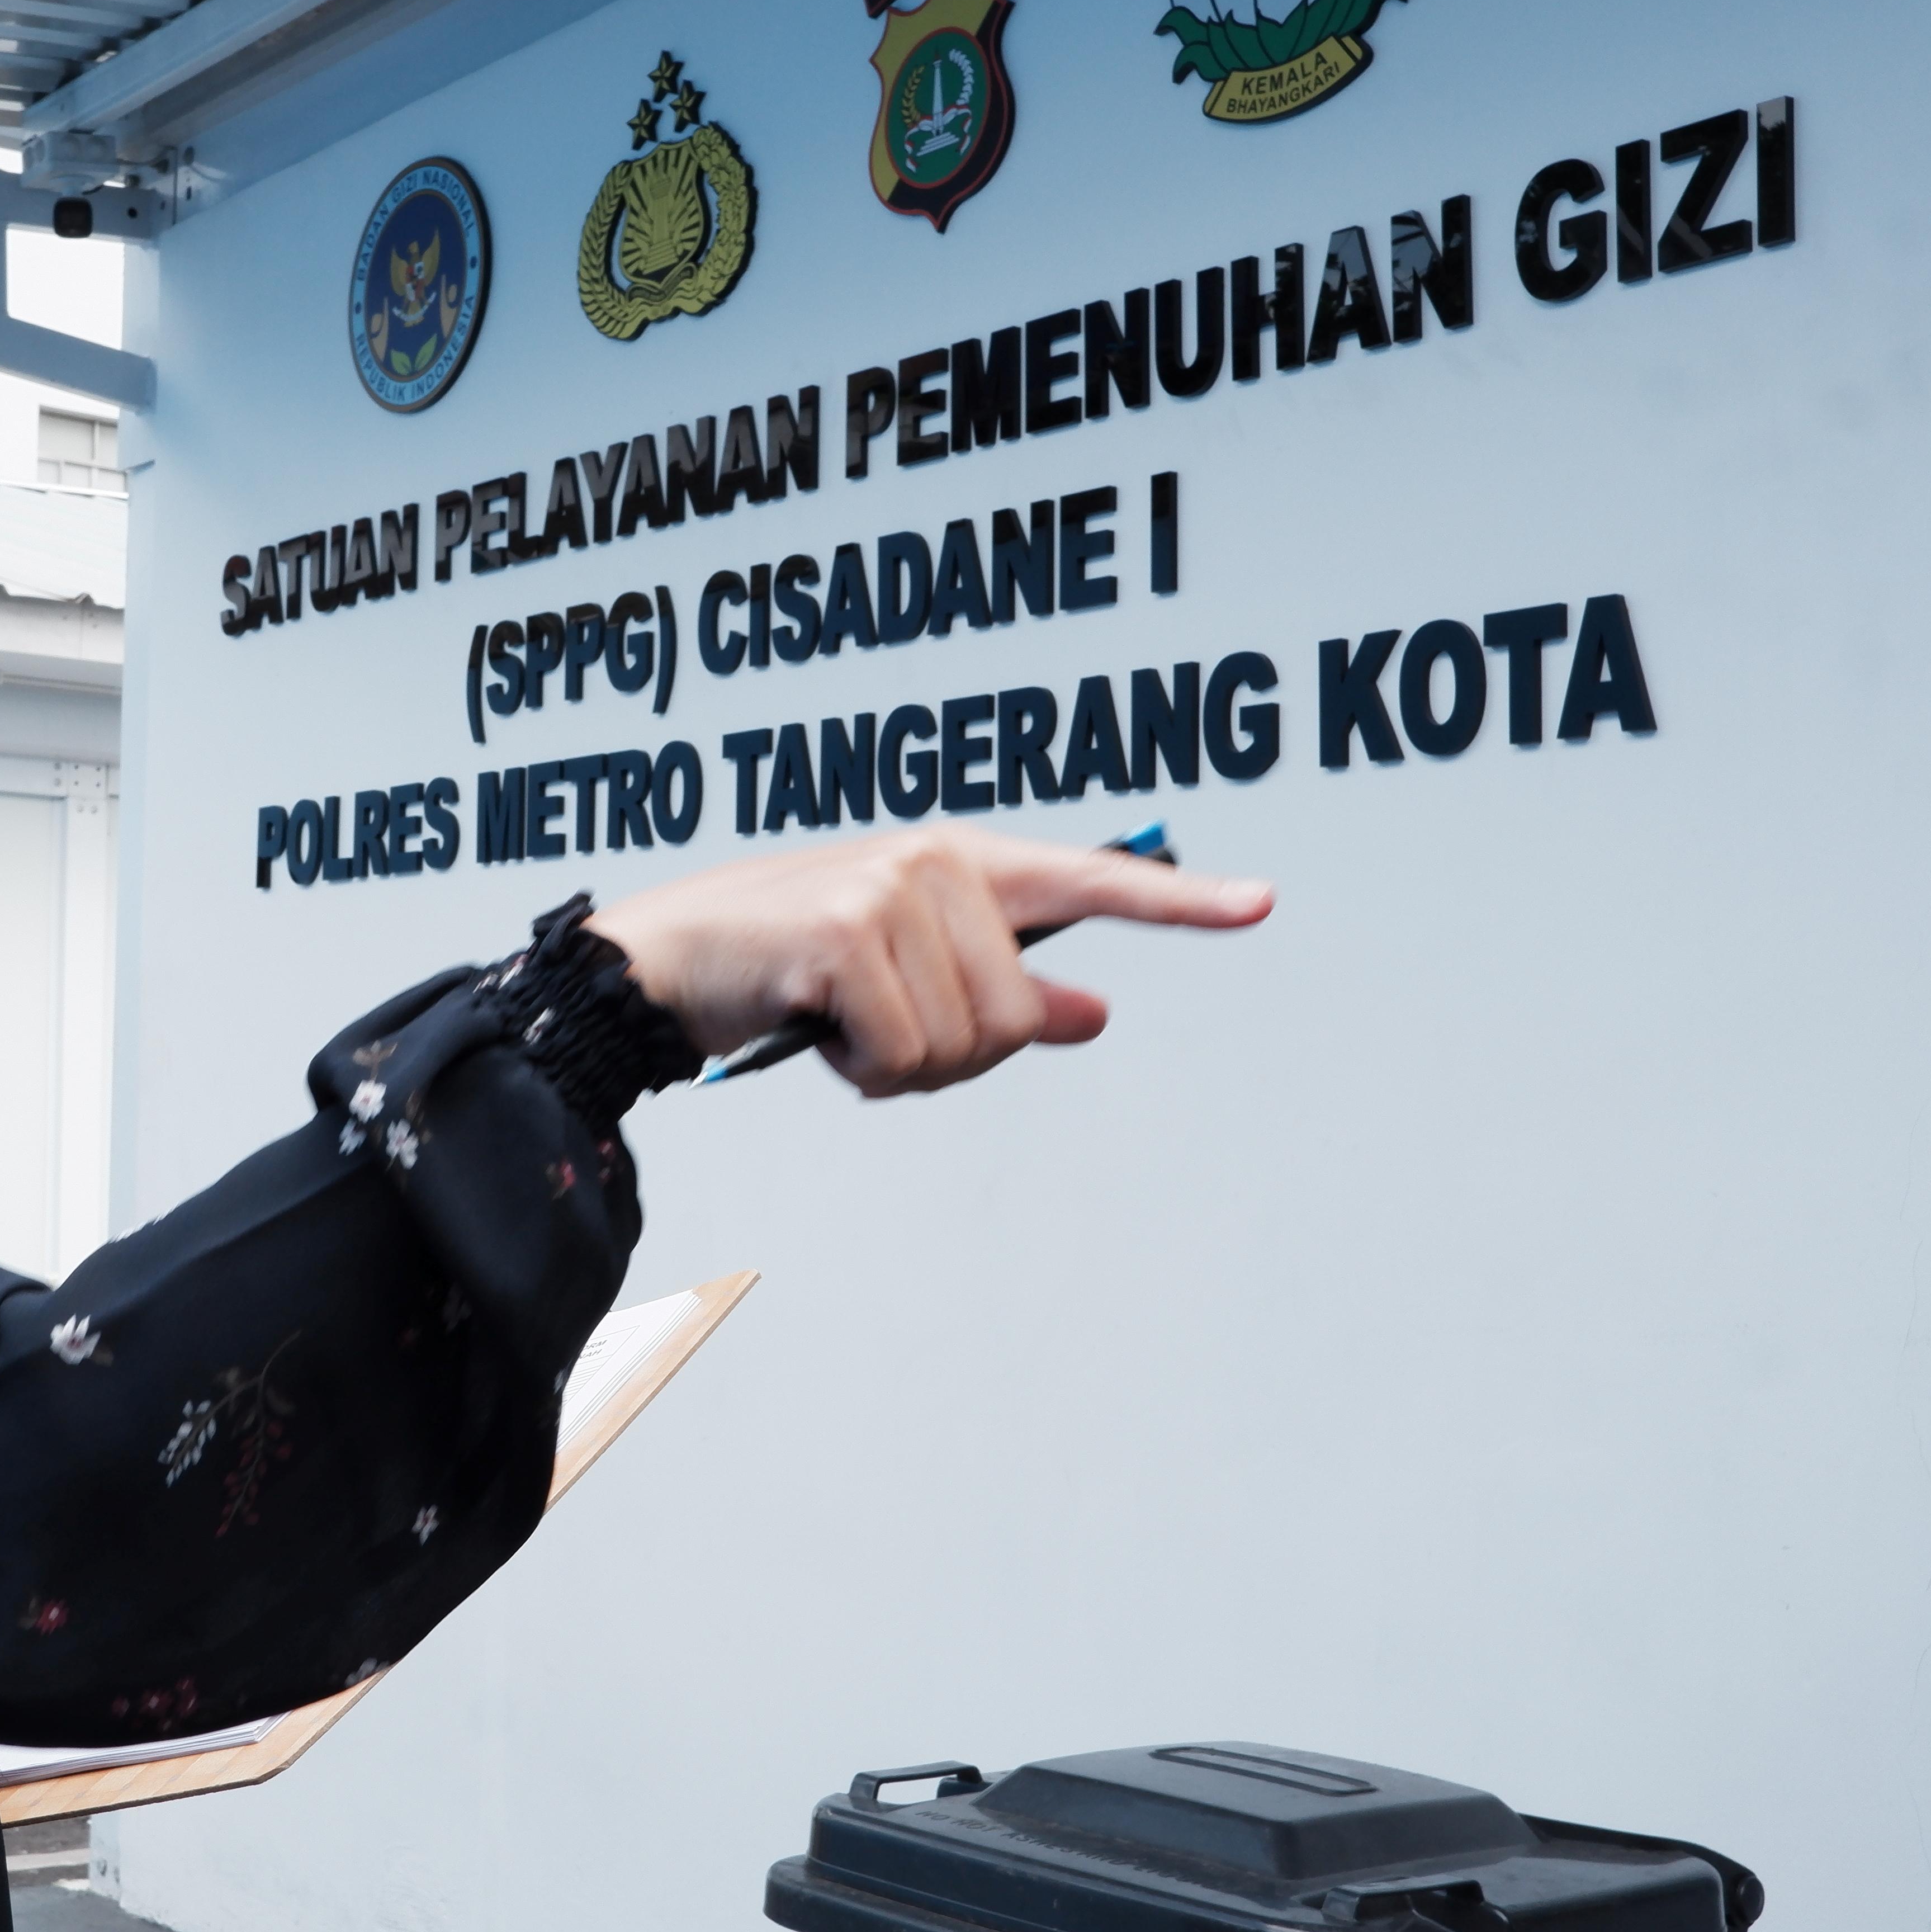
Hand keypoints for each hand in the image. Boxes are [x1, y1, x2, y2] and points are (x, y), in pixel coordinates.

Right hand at [583, 828, 1270, 1096]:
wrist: (671, 961)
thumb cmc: (790, 971)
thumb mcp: (904, 979)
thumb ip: (1003, 989)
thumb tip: (1090, 1012)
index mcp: (964, 865)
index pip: (1092, 880)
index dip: (1179, 900)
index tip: (1259, 903)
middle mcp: (939, 862)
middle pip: (1017, 1016)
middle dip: (949, 1054)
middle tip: (872, 1031)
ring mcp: (893, 889)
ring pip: (966, 1042)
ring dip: (898, 1065)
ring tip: (839, 1024)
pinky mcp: (847, 931)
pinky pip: (906, 1051)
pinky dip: (860, 1069)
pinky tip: (814, 1027)